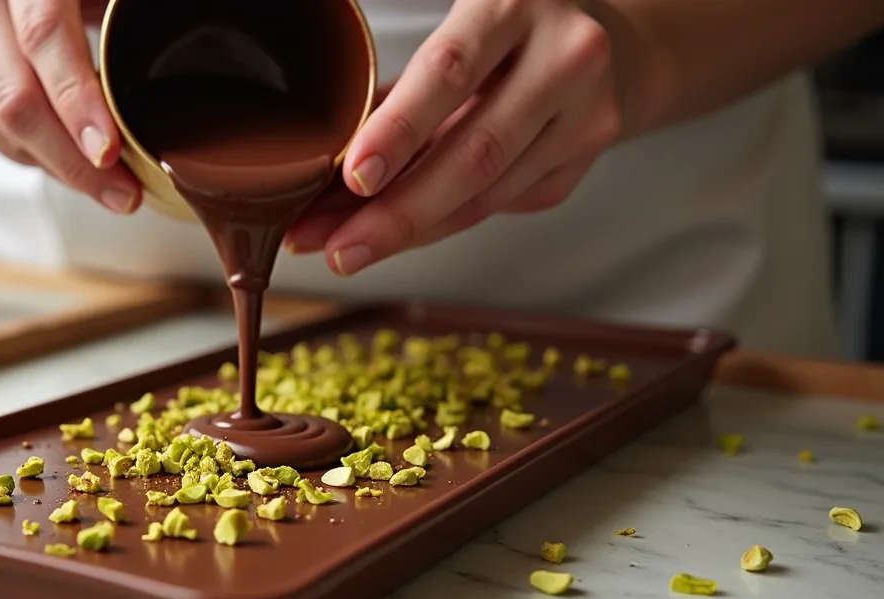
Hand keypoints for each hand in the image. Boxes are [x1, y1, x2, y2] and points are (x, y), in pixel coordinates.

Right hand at [0, 0, 141, 213]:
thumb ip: (114, 13)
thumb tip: (173, 49)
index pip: (44, 37)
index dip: (77, 99)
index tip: (110, 150)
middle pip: (20, 101)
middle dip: (76, 161)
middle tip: (124, 195)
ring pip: (8, 129)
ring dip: (63, 166)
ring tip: (110, 184)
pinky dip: (39, 157)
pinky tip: (70, 160)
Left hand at [284, 0, 622, 274]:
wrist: (599, 43)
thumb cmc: (498, 37)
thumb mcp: (452, 36)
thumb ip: (400, 93)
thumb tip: (326, 171)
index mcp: (512, 4)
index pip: (450, 72)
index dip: (398, 130)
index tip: (354, 178)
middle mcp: (563, 55)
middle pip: (476, 153)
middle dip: (399, 212)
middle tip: (340, 248)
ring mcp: (586, 112)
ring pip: (488, 193)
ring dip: (411, 229)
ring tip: (349, 247)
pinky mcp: (586, 158)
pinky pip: (502, 205)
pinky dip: (443, 223)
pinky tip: (401, 233)